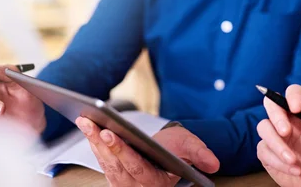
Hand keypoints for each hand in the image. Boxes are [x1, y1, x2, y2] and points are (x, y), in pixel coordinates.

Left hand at [76, 117, 219, 186]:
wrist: (170, 153)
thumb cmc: (178, 150)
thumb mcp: (191, 148)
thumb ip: (201, 155)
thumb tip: (214, 164)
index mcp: (155, 181)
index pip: (136, 168)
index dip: (122, 151)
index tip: (111, 134)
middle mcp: (135, 185)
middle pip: (115, 165)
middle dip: (103, 143)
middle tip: (93, 124)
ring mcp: (122, 180)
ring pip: (105, 162)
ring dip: (93, 141)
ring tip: (86, 120)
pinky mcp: (114, 172)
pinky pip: (101, 159)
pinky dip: (93, 142)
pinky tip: (87, 125)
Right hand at [256, 84, 300, 186]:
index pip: (295, 93)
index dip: (293, 96)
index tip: (296, 108)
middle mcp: (287, 120)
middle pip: (271, 103)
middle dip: (276, 116)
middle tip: (286, 132)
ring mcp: (275, 135)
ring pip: (263, 127)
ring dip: (277, 145)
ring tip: (294, 161)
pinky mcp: (267, 151)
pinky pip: (263, 150)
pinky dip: (278, 161)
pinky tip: (293, 169)